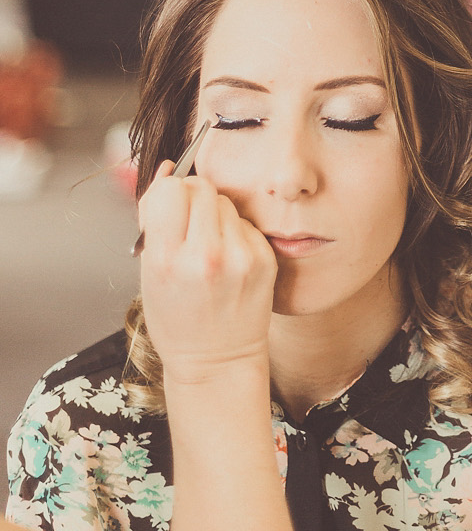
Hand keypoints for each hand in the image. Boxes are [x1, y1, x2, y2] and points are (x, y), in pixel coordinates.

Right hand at [138, 163, 277, 386]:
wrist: (217, 362)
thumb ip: (154, 219)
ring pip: (225, 200)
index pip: (169, 189)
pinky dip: (235, 231)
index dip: (167, 193)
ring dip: (214, 214)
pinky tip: (229, 259)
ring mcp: (238, 257)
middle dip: (191, 198)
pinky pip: (245, 221)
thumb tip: (168, 168)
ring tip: (209, 247)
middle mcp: (205, 256)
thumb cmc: (176, 318)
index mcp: (167, 260)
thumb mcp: (149, 273)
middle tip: (189, 226)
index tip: (168, 209)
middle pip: (200, 187)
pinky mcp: (263, 259)